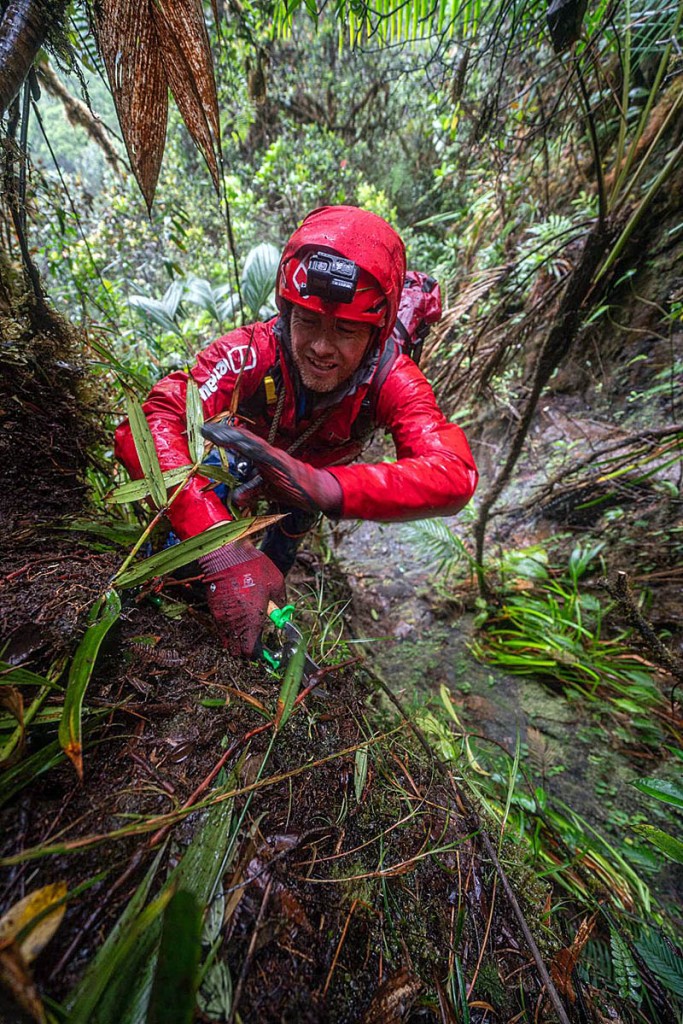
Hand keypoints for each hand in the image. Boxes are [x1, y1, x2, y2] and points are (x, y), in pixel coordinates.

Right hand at [199, 542, 285, 657]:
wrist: (225, 554)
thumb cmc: (253, 567)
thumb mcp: (276, 583)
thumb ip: (280, 603)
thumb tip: (283, 613)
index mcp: (252, 620)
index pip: (250, 652)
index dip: (258, 655)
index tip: (265, 651)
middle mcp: (234, 623)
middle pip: (236, 651)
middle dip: (246, 650)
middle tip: (255, 642)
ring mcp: (221, 617)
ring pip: (226, 641)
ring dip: (236, 640)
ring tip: (247, 630)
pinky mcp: (213, 609)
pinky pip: (221, 628)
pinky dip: (228, 629)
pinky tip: (237, 618)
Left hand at [201, 423, 341, 514]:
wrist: (316, 491)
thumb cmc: (293, 488)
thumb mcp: (266, 490)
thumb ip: (251, 491)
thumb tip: (235, 497)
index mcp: (262, 456)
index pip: (240, 442)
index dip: (223, 436)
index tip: (206, 431)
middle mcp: (267, 452)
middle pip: (241, 438)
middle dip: (222, 432)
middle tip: (203, 428)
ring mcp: (273, 456)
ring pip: (249, 442)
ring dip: (231, 436)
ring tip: (215, 432)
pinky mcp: (280, 463)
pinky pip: (262, 453)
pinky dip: (249, 447)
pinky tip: (238, 443)